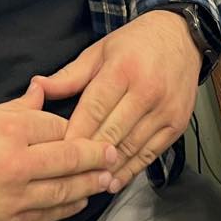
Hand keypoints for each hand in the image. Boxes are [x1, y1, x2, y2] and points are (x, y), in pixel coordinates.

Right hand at [0, 81, 118, 220]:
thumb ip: (18, 107)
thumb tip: (43, 90)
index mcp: (10, 131)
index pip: (59, 128)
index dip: (75, 129)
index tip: (90, 129)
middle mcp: (16, 166)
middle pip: (70, 161)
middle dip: (96, 158)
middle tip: (113, 156)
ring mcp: (12, 200)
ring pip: (64, 194)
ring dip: (88, 186)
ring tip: (105, 181)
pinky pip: (45, 217)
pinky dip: (64, 208)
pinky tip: (76, 202)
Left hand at [34, 11, 200, 192]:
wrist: (182, 37)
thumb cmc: (136, 43)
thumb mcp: (100, 50)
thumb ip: (70, 75)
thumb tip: (38, 86)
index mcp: (123, 69)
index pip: (94, 108)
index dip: (75, 133)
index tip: (57, 152)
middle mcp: (147, 91)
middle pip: (112, 132)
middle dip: (88, 155)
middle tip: (67, 174)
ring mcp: (165, 110)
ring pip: (131, 147)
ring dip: (109, 168)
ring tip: (87, 183)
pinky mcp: (177, 124)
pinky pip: (150, 153)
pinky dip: (131, 169)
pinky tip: (114, 179)